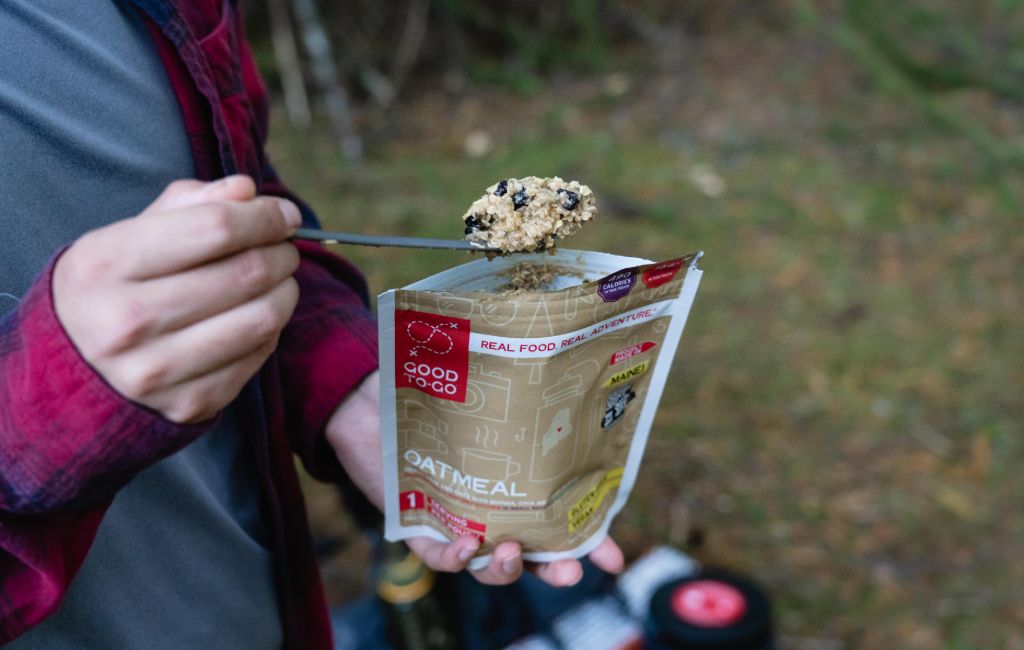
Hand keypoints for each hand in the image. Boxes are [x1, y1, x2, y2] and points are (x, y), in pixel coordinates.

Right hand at [53, 176, 301, 422]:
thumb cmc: (111, 288)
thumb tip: (247, 191)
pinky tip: (256, 317)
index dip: (265, 216)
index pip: (214, 228)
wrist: (71, 371)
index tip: (286, 213)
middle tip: (285, 248)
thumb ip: (187, 204)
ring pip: (262, 318)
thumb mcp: (127, 236)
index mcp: (105, 265)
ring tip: (279, 280)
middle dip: (281, 253)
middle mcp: (126, 321)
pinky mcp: (187, 404)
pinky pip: (258, 356)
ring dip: (286, 291)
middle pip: (246, 273)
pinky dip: (270, 330)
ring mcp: (157, 370)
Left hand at [325, 371, 625, 586]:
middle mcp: (495, 513)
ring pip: (489, 568)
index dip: (589, 545)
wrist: (376, 406)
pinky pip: (439, 559)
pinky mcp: (420, 530)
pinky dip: (455, 559)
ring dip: (506, 568)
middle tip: (570, 574)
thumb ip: (519, 390)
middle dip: (554, 571)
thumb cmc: (438, 399)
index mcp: (520, 488)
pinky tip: (465, 544)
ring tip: (510, 550)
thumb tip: (560, 355)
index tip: (615, 561)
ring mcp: (460, 525)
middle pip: (532, 557)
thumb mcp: (485, 395)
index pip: (561, 524)